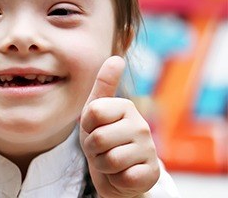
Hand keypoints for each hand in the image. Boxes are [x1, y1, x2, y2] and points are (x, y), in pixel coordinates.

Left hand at [79, 56, 159, 197]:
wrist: (115, 171)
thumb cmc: (102, 137)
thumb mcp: (95, 111)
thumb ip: (104, 85)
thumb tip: (116, 58)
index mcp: (125, 106)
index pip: (93, 112)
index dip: (86, 125)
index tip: (93, 127)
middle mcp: (140, 125)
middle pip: (98, 138)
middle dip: (92, 149)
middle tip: (101, 148)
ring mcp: (149, 149)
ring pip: (109, 160)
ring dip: (103, 165)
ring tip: (110, 161)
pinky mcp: (151, 173)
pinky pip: (123, 178)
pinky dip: (115, 179)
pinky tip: (122, 173)